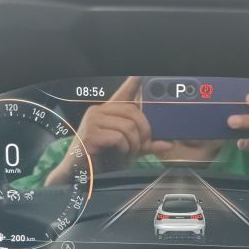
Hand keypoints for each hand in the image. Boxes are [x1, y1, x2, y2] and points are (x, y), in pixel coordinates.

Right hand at [44, 77, 171, 185]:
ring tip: (127, 154)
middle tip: (141, 147)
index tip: (140, 74)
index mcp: (107, 111)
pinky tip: (116, 155)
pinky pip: (118, 138)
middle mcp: (98, 111)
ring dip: (133, 145)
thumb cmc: (102, 160)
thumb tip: (168, 143)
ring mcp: (92, 121)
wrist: (80, 174)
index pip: (122, 93)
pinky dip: (123, 150)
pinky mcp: (90, 134)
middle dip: (143, 133)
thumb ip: (146, 144)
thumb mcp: (129, 149)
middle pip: (133, 113)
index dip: (133, 83)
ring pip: (128, 127)